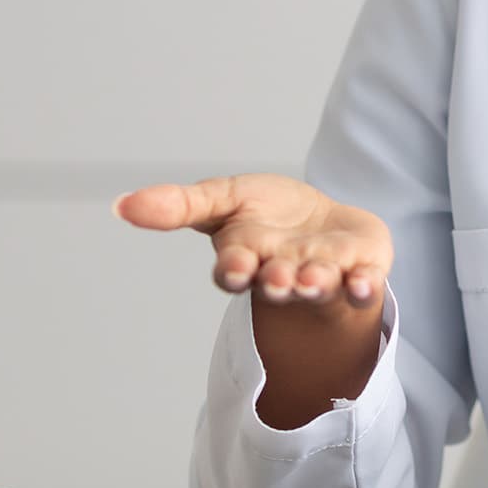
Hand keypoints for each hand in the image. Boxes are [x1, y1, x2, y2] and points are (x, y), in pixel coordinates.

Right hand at [114, 172, 392, 308]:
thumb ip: (178, 205)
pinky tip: (366, 285)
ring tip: (314, 280)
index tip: (235, 268)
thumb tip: (121, 205)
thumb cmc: (266, 215)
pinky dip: (365, 286)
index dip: (234, 270)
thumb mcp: (223, 200)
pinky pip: (364, 284)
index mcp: (247, 259)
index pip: (234, 270)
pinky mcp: (361, 271)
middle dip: (277, 283)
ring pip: (318, 286)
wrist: (322, 227)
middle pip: (277, 284)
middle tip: (279, 281)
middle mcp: (284, 274)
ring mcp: (324, 275)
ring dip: (317, 284)